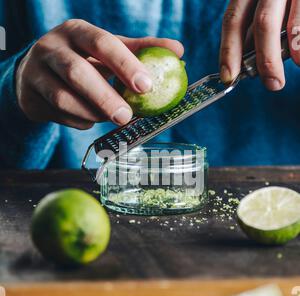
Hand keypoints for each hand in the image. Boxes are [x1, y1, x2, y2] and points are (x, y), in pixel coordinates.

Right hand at [16, 19, 183, 128]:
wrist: (39, 73)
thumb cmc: (83, 60)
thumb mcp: (108, 51)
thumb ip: (140, 51)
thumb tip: (178, 51)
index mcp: (77, 31)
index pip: (102, 43)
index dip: (125, 64)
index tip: (147, 86)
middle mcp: (53, 47)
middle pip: (77, 72)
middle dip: (105, 97)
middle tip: (126, 117)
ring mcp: (37, 71)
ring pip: (64, 98)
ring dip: (92, 113)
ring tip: (111, 118)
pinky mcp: (30, 95)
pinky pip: (59, 114)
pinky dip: (80, 121)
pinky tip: (90, 118)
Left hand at [220, 0, 299, 90]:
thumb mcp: (260, 4)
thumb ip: (254, 27)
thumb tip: (246, 60)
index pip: (233, 20)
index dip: (229, 51)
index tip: (228, 76)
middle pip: (263, 23)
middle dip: (266, 58)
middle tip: (272, 84)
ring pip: (292, 21)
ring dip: (295, 47)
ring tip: (298, 63)